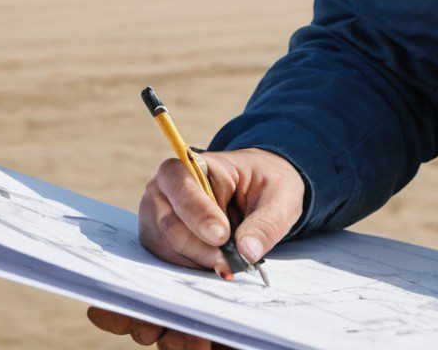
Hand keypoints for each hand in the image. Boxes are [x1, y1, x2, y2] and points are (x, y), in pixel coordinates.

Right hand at [84, 147, 305, 348]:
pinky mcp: (159, 240)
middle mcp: (165, 190)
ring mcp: (157, 216)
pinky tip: (214, 271)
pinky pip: (165, 261)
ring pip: (165, 248)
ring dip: (195, 263)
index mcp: (193, 165)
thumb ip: (266, 222)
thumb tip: (246, 252)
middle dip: (200, 249)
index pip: (183, 186)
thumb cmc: (268, 185)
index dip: (199, 213)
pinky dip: (189, 270)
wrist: (261, 190)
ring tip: (226, 269)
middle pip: (169, 224)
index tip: (222, 237)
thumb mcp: (281, 196)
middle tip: (229, 267)